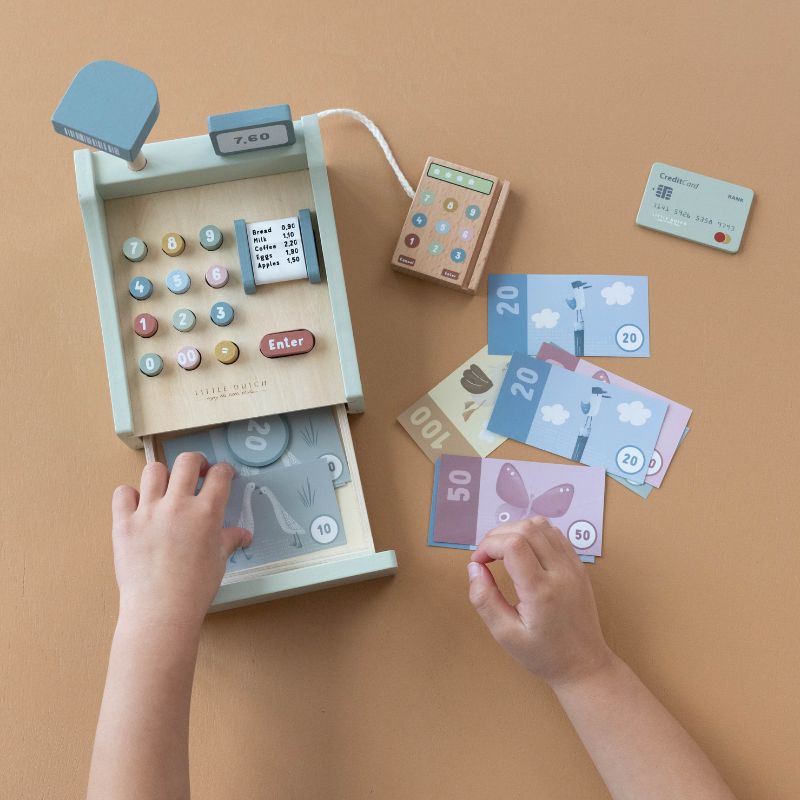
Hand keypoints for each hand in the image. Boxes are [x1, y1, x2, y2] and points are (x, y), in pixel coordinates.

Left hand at [111, 454, 251, 628]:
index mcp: (207, 511)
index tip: (221, 475)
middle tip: (196, 473)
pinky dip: (130, 495)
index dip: (223, 471)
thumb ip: (229, 540)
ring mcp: (148, 511)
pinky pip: (122, 493)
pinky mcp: (124, 523)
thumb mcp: (219, 560)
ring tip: (165, 489)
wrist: (161, 609)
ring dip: (163, 476)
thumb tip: (243, 535)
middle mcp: (178, 504)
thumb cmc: (196, 587)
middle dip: (196, 462)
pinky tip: (138, 507)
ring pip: (154, 471)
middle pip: (187, 461)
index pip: (219, 475)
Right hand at [467, 517, 612, 687]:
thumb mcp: (505, 634)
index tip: (478, 562)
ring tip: (503, 552)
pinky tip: (523, 553)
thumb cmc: (544, 654)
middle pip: (525, 529)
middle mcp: (561, 572)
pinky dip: (533, 534)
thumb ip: (484, 599)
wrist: (584, 664)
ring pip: (541, 525)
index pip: (513, 544)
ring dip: (515, 530)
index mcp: (541, 591)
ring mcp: (573, 566)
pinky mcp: (579, 565)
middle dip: (497, 536)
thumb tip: (474, 567)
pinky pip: (554, 533)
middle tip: (487, 557)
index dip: (488, 545)